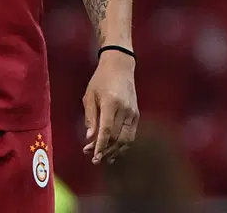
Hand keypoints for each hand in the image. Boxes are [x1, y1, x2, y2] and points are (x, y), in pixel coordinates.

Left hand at [83, 50, 138, 164]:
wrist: (120, 66)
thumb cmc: (100, 80)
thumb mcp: (89, 95)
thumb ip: (90, 117)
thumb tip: (90, 137)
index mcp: (110, 103)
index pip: (106, 130)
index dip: (100, 146)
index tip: (94, 157)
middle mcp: (124, 109)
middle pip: (117, 137)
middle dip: (105, 150)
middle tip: (94, 159)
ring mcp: (133, 112)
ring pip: (126, 139)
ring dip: (115, 151)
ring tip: (104, 158)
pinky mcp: (137, 114)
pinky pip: (131, 134)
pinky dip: (124, 145)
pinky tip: (115, 150)